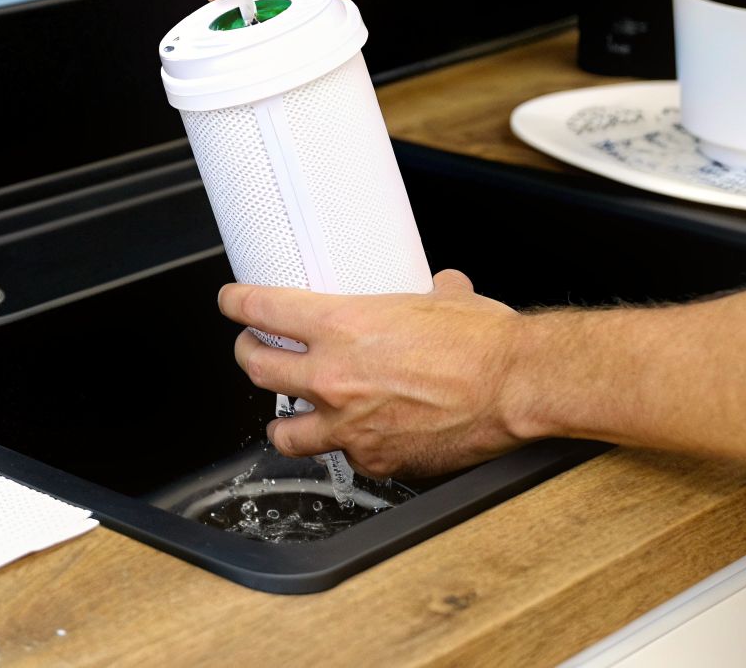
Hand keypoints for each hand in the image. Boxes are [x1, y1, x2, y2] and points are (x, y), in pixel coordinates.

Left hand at [219, 270, 531, 477]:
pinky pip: (343, 458)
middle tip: (252, 350)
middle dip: (247, 355)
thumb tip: (439, 285)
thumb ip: (429, 292)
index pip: (261, 310)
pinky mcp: (375, 460)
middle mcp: (334, 377)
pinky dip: (345, 449)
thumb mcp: (445, 298)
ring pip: (284, 433)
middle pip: (256, 369)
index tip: (230, 302)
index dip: (236, 304)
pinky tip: (355, 440)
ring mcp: (349, 425)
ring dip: (282, 422)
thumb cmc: (484, 342)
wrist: (515, 386)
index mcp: (341, 326)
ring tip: (288, 415)